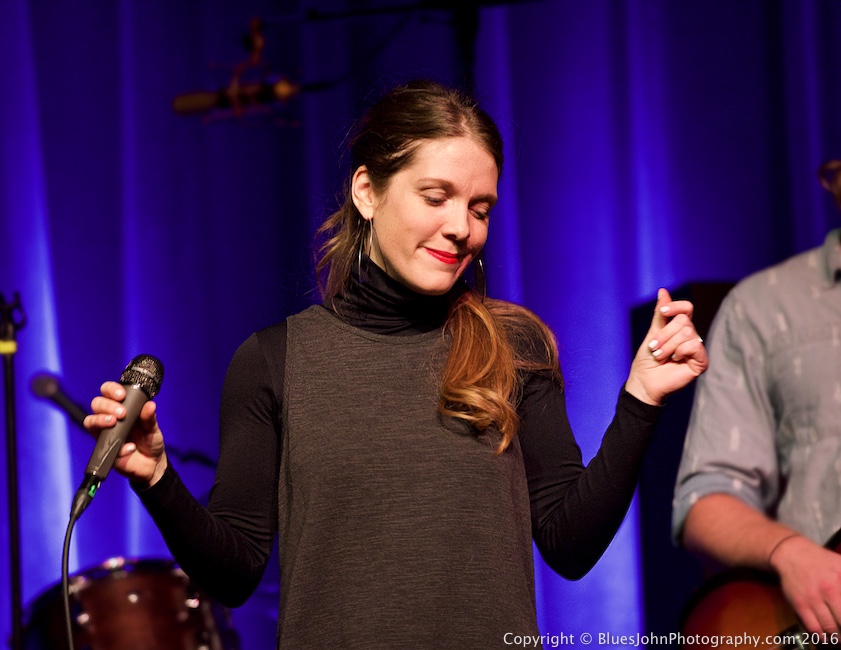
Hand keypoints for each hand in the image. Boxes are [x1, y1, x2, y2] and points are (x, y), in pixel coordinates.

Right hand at [84, 381, 167, 487]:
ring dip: (100, 419)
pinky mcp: (104, 449)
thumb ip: (150, 417)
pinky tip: (130, 448)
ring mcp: (104, 433)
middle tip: (122, 413)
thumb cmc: (150, 440)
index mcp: (122, 407)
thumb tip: (150, 405)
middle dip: (107, 405)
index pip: (108, 392)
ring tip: (114, 422)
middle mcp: (109, 417)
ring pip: (90, 421)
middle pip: (96, 403)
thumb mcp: (153, 428)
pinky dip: (118, 446)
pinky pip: (101, 445)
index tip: (121, 395)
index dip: (111, 389)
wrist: (151, 463)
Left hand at [625, 288, 708, 404]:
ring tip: (661, 356)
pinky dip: (681, 351)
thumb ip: (660, 314)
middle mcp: (691, 336)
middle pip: (684, 321)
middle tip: (655, 348)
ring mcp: (696, 349)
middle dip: (664, 334)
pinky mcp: (701, 361)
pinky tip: (675, 359)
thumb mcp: (652, 333)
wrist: (645, 381)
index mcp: (680, 328)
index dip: (676, 306)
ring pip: (688, 332)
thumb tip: (663, 291)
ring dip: (669, 345)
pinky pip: (695, 345)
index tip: (663, 312)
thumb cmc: (647, 359)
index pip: (686, 308)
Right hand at [771, 534, 840, 633]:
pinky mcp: (799, 604)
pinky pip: (813, 628)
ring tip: (840, 638)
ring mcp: (813, 598)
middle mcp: (829, 590)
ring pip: (830, 628)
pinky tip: (826, 638)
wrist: (792, 555)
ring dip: (838, 637)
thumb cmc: (821, 561)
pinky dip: (822, 637)